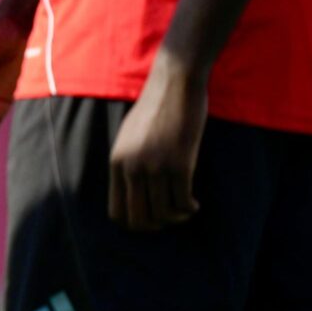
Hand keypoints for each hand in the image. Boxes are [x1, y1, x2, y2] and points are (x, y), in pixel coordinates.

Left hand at [110, 64, 206, 230]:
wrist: (174, 84)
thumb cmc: (155, 109)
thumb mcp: (129, 136)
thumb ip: (128, 162)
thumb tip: (134, 191)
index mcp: (117, 163)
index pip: (116, 212)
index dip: (134, 223)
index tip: (150, 219)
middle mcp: (132, 168)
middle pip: (139, 220)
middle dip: (156, 226)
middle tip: (170, 217)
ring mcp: (155, 167)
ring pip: (163, 214)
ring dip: (176, 217)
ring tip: (185, 208)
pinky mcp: (179, 163)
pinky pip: (182, 202)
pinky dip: (189, 208)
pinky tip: (194, 203)